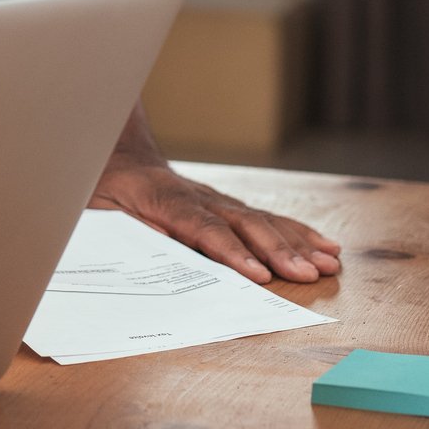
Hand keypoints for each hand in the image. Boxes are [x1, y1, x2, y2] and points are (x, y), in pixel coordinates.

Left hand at [89, 107, 341, 284]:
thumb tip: (153, 252)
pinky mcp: (228, 204)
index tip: (259, 274)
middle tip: (309, 275)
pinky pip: (268, 217)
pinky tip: (324, 245)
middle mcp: (199, 196)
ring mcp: (217, 198)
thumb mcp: (99, 211)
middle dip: (279, 251)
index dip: (232, 252)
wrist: (116, 153)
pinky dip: (297, 231)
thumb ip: (126, 231)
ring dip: (297, 243)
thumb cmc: (105, 190)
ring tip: (329, 263)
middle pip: (244, 224)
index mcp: (164, 201)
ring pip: (263, 219)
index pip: (204, 229)